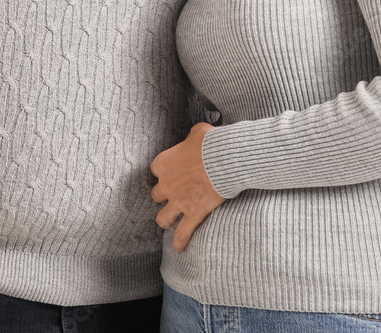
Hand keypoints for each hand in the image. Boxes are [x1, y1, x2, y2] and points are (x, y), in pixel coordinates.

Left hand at [150, 123, 224, 252]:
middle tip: (173, 195)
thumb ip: (190, 138)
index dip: (164, 172)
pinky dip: (180, 242)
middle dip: (164, 195)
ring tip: (169, 221)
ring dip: (165, 219)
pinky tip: (179, 249)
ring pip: (163, 218)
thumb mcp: (197, 132)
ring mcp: (178, 201)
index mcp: (164, 163)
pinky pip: (183, 233)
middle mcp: (167, 184)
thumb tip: (194, 139)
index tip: (172, 172)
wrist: (224, 159)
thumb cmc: (210, 142)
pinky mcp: (193, 213)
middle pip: (156, 195)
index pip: (156, 170)